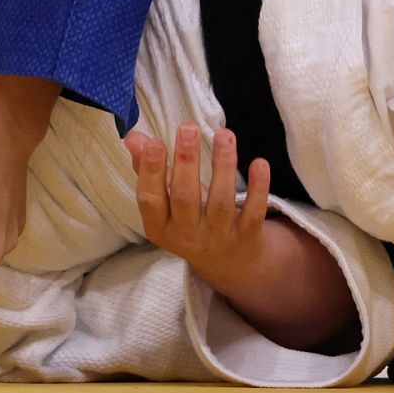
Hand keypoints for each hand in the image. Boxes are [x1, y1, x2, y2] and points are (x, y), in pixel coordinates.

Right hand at [126, 124, 270, 285]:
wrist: (227, 264)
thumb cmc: (188, 221)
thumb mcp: (164, 203)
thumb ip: (148, 169)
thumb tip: (134, 138)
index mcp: (159, 226)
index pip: (150, 198)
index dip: (151, 171)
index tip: (154, 141)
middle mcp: (186, 236)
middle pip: (185, 198)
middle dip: (186, 161)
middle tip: (187, 128)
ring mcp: (217, 239)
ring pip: (220, 202)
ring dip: (223, 166)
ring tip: (224, 135)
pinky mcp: (247, 238)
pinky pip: (253, 213)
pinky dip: (257, 189)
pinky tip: (259, 163)